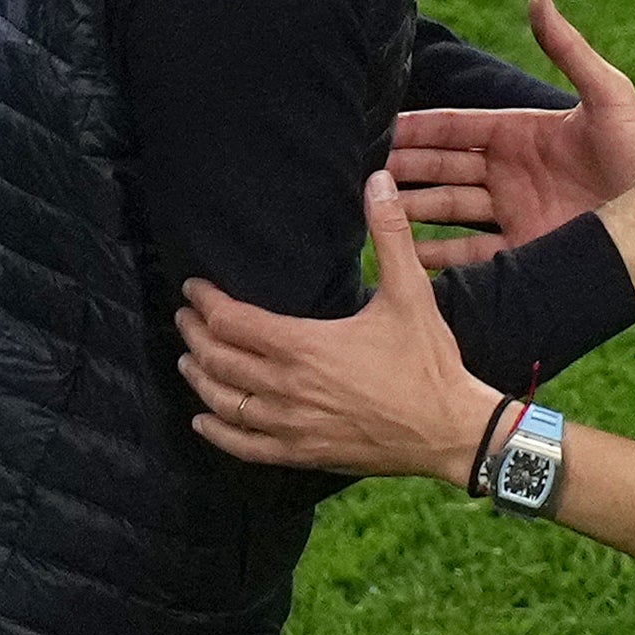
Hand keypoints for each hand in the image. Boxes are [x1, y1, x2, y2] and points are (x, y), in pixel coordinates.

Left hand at [180, 173, 489, 481]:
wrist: (450, 429)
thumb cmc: (429, 363)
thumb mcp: (411, 292)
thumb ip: (390, 234)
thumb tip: (378, 181)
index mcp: (305, 346)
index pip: (233, 321)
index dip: (206, 303)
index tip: (193, 289)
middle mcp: (289, 387)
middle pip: (218, 360)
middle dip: (195, 336)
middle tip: (184, 319)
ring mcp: (293, 425)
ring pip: (225, 402)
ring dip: (199, 378)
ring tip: (187, 361)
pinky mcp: (303, 453)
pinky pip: (245, 446)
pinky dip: (218, 432)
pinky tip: (203, 421)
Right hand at [387, 0, 634, 259]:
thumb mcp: (608, 95)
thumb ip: (567, 49)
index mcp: (521, 134)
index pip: (455, 128)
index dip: (417, 128)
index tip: (378, 127)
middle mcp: (511, 175)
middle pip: (442, 170)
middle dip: (401, 170)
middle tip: (357, 172)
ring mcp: (515, 215)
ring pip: (448, 212)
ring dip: (410, 213)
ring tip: (370, 215)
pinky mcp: (527, 253)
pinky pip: (473, 257)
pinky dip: (440, 260)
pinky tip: (406, 259)